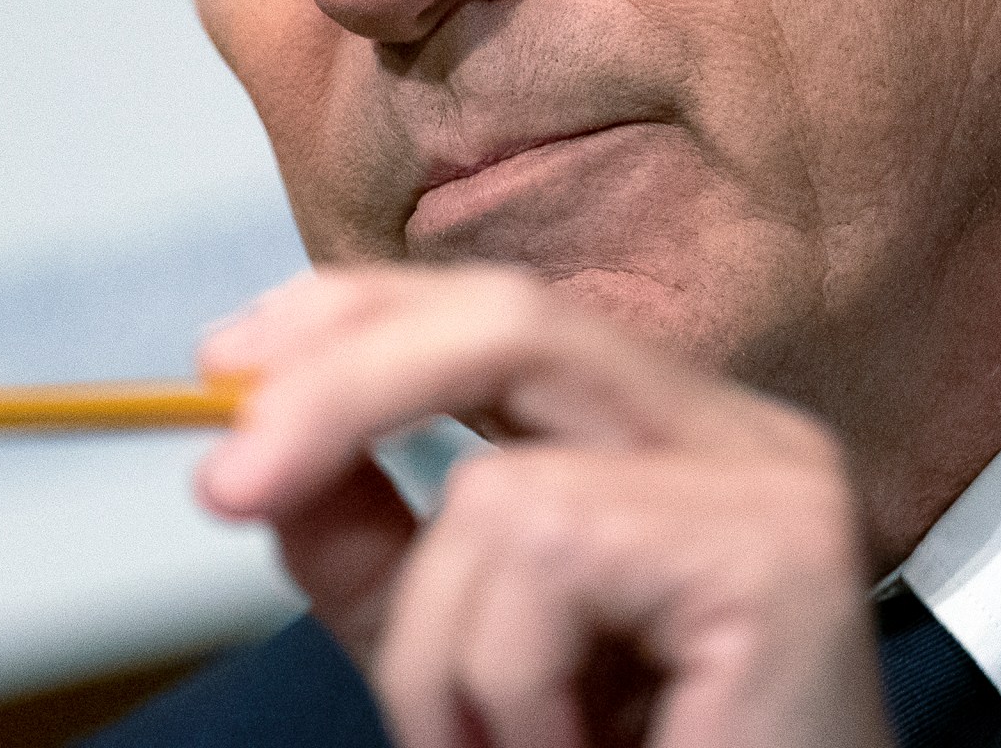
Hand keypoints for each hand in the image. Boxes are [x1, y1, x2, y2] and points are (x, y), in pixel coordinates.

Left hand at [197, 267, 894, 747]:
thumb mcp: (461, 666)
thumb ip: (377, 560)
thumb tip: (269, 460)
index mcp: (667, 443)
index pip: (498, 315)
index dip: (354, 315)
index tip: (223, 363)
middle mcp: (736, 439)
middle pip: (507, 323)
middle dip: (336, 393)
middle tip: (226, 485)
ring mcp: (770, 485)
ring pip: (498, 489)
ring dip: (442, 656)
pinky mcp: (777, 551)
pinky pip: (549, 555)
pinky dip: (510, 684)